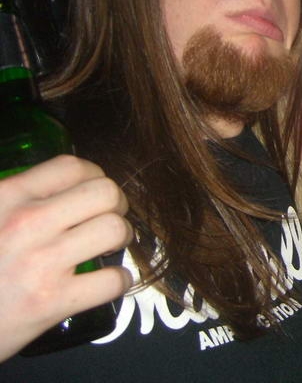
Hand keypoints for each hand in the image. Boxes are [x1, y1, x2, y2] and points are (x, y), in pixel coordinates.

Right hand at [0, 155, 132, 360]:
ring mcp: (40, 262)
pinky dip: (120, 281)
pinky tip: (109, 281)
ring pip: (114, 229)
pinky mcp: (51, 302)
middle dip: (116, 205)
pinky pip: (112, 280)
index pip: (70, 166)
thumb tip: (61, 191)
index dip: (94, 176)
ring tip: (110, 247)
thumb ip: (19, 200)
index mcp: (7, 197)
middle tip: (109, 218)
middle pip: (105, 192)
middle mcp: (26, 223)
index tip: (94, 191)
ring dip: (122, 238)